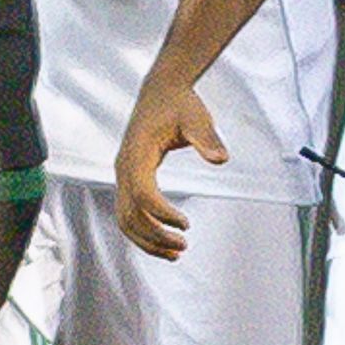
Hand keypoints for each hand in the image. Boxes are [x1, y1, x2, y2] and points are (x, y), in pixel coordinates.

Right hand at [114, 77, 221, 259]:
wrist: (161, 91)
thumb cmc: (180, 104)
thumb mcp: (197, 118)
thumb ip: (207, 139)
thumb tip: (221, 159)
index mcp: (136, 154)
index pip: (141, 193)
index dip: (161, 213)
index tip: (185, 224)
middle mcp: (123, 167)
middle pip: (129, 213)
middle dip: (154, 235)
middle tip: (184, 246)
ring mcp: (123, 174)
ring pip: (125, 218)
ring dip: (147, 240)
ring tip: (176, 253)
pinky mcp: (129, 179)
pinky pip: (129, 212)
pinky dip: (144, 231)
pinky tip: (166, 241)